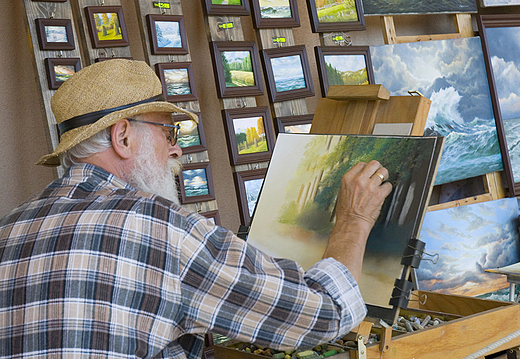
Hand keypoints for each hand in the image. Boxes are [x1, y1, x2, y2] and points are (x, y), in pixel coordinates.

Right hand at [322, 160, 391, 280]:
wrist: (351, 223)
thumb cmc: (345, 211)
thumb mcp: (342, 192)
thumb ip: (351, 182)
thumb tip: (360, 177)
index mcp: (348, 178)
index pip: (361, 164)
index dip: (366, 168)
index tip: (369, 172)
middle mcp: (359, 180)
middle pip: (374, 164)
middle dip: (377, 168)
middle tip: (378, 174)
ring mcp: (370, 186)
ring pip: (383, 172)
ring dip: (384, 177)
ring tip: (382, 183)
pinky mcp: (379, 194)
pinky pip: (388, 185)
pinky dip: (387, 189)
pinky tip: (383, 193)